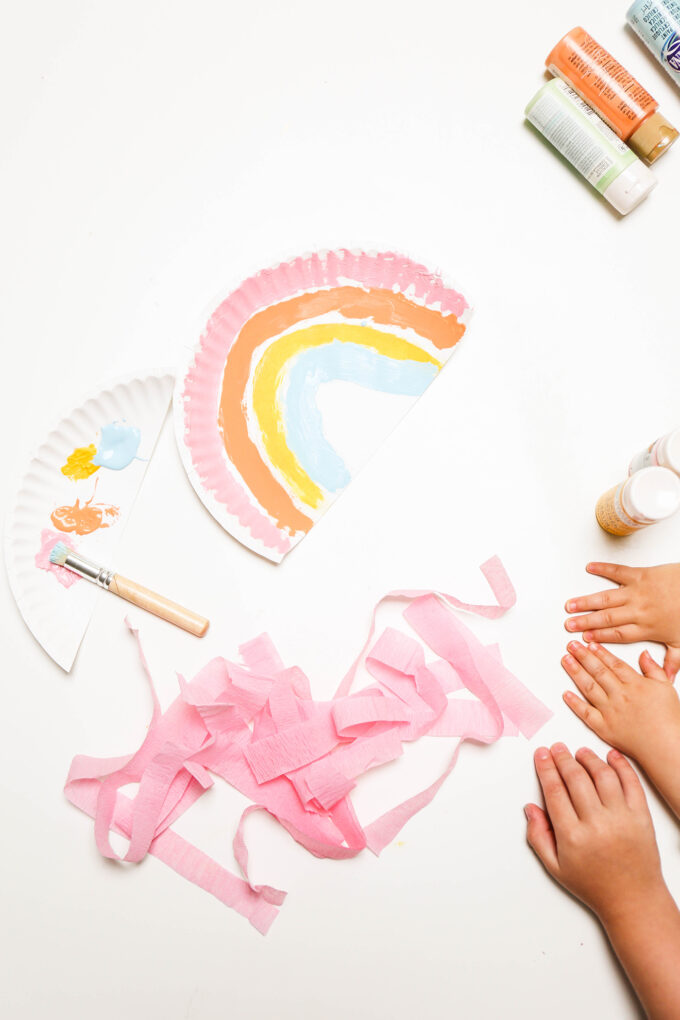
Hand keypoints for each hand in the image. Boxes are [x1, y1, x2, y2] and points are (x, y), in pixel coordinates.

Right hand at [525, 744, 663, 920]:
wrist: (633, 900)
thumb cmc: (594, 885)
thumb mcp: (555, 867)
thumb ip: (538, 837)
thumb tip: (531, 809)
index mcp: (572, 837)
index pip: (554, 791)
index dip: (546, 768)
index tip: (542, 755)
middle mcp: (597, 825)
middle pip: (576, 778)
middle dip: (563, 758)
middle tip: (557, 748)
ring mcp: (621, 819)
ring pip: (603, 775)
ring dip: (589, 759)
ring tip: (580, 753)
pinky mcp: (641, 817)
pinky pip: (631, 783)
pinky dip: (621, 766)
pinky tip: (611, 757)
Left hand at [562, 640, 679, 819]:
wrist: (665, 746)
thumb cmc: (668, 720)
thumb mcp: (666, 688)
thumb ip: (653, 669)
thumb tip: (643, 654)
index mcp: (635, 684)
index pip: (613, 664)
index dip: (600, 652)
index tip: (589, 644)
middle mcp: (620, 695)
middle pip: (598, 671)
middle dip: (583, 656)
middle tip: (571, 646)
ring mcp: (610, 711)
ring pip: (589, 687)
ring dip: (575, 672)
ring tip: (566, 660)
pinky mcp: (603, 727)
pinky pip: (585, 712)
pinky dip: (574, 703)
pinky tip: (565, 694)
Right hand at [564, 562, 679, 678]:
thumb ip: (672, 661)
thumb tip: (667, 679)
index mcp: (647, 627)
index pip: (617, 634)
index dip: (599, 637)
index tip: (585, 639)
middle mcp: (638, 610)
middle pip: (607, 618)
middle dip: (585, 622)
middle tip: (569, 624)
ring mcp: (638, 591)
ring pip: (606, 598)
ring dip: (587, 601)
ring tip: (571, 605)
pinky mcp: (641, 574)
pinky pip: (618, 571)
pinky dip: (603, 568)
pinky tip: (590, 568)